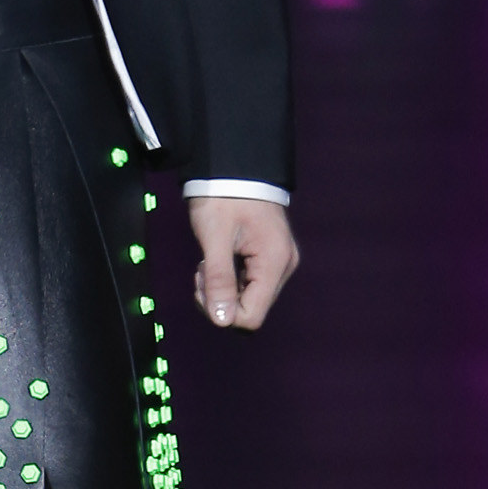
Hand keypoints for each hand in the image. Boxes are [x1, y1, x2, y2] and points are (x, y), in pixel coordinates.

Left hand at [190, 198, 298, 330]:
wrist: (235, 167)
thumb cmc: (224, 197)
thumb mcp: (215, 238)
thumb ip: (219, 280)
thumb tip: (222, 320)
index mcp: (274, 263)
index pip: (252, 317)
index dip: (223, 310)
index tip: (206, 282)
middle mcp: (283, 267)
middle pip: (250, 309)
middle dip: (220, 298)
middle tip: (204, 269)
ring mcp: (279, 263)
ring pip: (248, 298)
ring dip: (222, 288)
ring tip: (209, 262)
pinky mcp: (270, 258)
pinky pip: (249, 284)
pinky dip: (230, 279)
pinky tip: (219, 259)